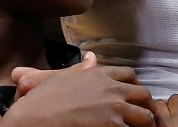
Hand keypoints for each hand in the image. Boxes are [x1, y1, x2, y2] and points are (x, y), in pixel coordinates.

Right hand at [3, 60, 154, 126]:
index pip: (130, 75)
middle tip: (141, 117)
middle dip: (145, 105)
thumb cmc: (40, 102)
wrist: (31, 120)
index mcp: (98, 75)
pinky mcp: (113, 126)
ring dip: (145, 123)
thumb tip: (91, 57)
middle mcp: (111, 89)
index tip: (133, 97)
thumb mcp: (59, 78)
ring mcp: (114, 109)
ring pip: (146, 116)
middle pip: (143, 95)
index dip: (134, 86)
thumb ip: (80, 68)